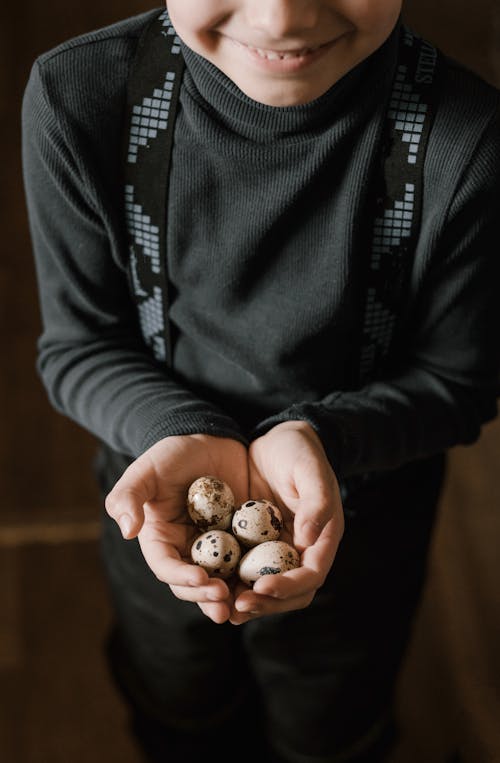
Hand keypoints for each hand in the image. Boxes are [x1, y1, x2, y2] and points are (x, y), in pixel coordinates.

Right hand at [105, 434, 247, 623]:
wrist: (210, 439)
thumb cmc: (173, 454)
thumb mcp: (147, 469)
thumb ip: (129, 496)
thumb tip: (127, 531)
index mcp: (160, 540)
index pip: (166, 567)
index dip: (181, 577)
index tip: (201, 577)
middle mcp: (186, 550)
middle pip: (193, 584)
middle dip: (207, 595)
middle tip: (225, 598)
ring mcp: (215, 548)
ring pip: (220, 581)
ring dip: (230, 597)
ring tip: (244, 603)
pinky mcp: (240, 541)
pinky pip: (246, 563)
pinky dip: (254, 577)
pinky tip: (267, 582)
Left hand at [231, 421, 343, 624]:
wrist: (278, 439)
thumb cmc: (299, 450)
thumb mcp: (310, 469)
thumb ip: (315, 502)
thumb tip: (308, 539)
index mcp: (322, 538)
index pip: (311, 575)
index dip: (289, 587)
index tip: (262, 586)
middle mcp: (301, 550)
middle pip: (288, 593)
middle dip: (264, 603)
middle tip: (236, 607)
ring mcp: (277, 549)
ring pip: (264, 588)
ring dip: (246, 600)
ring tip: (222, 607)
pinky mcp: (255, 544)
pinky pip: (243, 569)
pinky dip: (230, 581)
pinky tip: (209, 585)